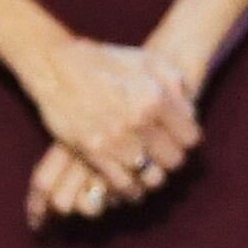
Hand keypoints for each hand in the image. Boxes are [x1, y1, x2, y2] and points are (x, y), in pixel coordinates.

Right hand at [14, 37, 199, 216]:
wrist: (57, 66)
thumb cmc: (104, 61)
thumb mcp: (146, 60)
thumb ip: (174, 83)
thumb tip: (189, 111)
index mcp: (156, 97)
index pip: (190, 138)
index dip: (185, 139)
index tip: (175, 138)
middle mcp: (139, 120)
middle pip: (174, 160)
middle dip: (169, 158)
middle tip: (160, 154)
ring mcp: (117, 139)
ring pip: (151, 177)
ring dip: (151, 176)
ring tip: (146, 170)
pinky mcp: (95, 153)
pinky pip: (123, 184)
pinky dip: (129, 188)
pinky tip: (129, 182)